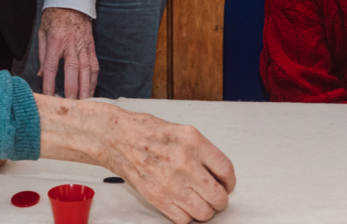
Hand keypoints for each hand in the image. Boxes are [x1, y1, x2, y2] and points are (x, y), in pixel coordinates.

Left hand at [36, 7, 97, 98]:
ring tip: (85, 101)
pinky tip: (92, 89)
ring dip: (86, 87)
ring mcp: (83, 45)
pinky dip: (94, 78)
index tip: (49, 97)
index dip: (50, 83)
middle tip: (71, 104)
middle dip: (72, 89)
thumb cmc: (54, 17)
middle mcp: (71, 44)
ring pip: (87, 69)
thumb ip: (43, 55)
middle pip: (72, 70)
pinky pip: (94, 64)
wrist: (72, 1)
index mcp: (56, 41)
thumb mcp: (42, 32)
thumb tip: (42, 75)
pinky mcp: (91, 45)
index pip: (52, 66)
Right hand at [36, 96, 235, 222]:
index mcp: (193, 141)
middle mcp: (184, 161)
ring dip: (205, 211)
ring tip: (199, 203)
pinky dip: (186, 217)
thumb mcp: (181, 130)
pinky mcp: (157, 196)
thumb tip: (220, 173)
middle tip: (215, 197)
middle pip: (218, 195)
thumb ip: (203, 151)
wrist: (116, 137)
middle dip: (220, 200)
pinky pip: (183, 219)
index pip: (226, 170)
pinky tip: (183, 206)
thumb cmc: (146, 131)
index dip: (230, 182)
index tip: (227, 185)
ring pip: (204, 212)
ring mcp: (170, 181)